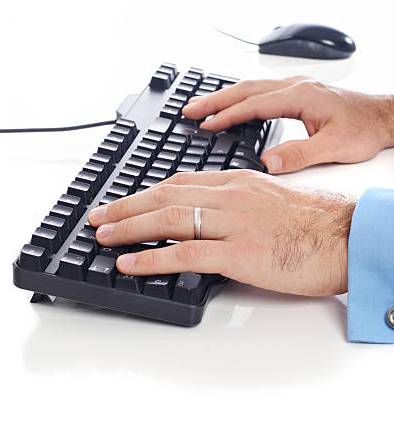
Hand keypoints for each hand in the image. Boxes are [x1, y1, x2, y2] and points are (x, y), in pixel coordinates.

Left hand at [88, 170, 355, 296]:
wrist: (347, 235)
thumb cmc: (315, 221)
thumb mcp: (271, 198)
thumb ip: (237, 203)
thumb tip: (211, 217)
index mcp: (237, 182)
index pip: (179, 182)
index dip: (145, 193)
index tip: (124, 202)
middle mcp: (230, 196)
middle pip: (165, 196)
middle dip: (126, 207)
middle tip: (100, 217)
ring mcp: (234, 223)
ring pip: (169, 218)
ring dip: (130, 227)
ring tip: (104, 236)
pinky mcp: (241, 252)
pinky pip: (186, 253)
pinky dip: (153, 257)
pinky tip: (130, 263)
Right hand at [182, 76, 393, 172]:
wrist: (383, 117)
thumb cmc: (364, 129)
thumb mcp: (334, 147)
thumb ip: (300, 155)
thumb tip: (267, 163)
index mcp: (301, 97)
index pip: (254, 104)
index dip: (227, 115)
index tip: (205, 125)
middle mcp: (296, 87)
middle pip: (245, 89)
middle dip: (215, 99)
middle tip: (189, 109)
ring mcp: (296, 87)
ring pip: (251, 87)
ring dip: (224, 95)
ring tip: (201, 105)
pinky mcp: (299, 92)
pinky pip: (261, 90)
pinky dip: (240, 97)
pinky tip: (232, 104)